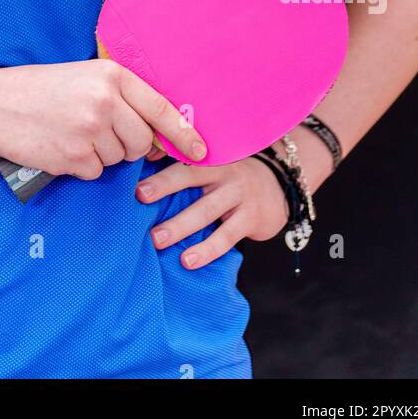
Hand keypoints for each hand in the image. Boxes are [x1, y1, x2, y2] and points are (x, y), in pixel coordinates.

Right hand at [0, 59, 208, 180]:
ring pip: (120, 159)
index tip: (201, 151)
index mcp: (112, 76)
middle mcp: (106, 102)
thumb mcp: (86, 78)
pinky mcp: (74, 157)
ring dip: (103, 154)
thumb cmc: (43, 89)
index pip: (162, 109)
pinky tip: (62, 146)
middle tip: (101, 132)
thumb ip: (122, 99)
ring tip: (73, 133)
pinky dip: (82, 166)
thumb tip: (159, 137)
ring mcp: (90, 131)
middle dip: (131, 146)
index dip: (185, 134)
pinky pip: (96, 173)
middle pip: (144, 142)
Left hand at [135, 155, 289, 268]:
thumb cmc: (231, 180)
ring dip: (180, 225)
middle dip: (164, 187)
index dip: (159, 167)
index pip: (181, 157)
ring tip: (157, 240)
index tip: (136, 181)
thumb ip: (186, 167)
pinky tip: (189, 261)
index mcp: (210, 157)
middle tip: (139, 199)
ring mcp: (239, 193)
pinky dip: (207, 249)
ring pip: (206, 209)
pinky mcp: (252, 217)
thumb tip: (144, 170)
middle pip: (191, 176)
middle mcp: (224, 171)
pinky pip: (227, 235)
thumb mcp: (214, 166)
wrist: (281, 186)